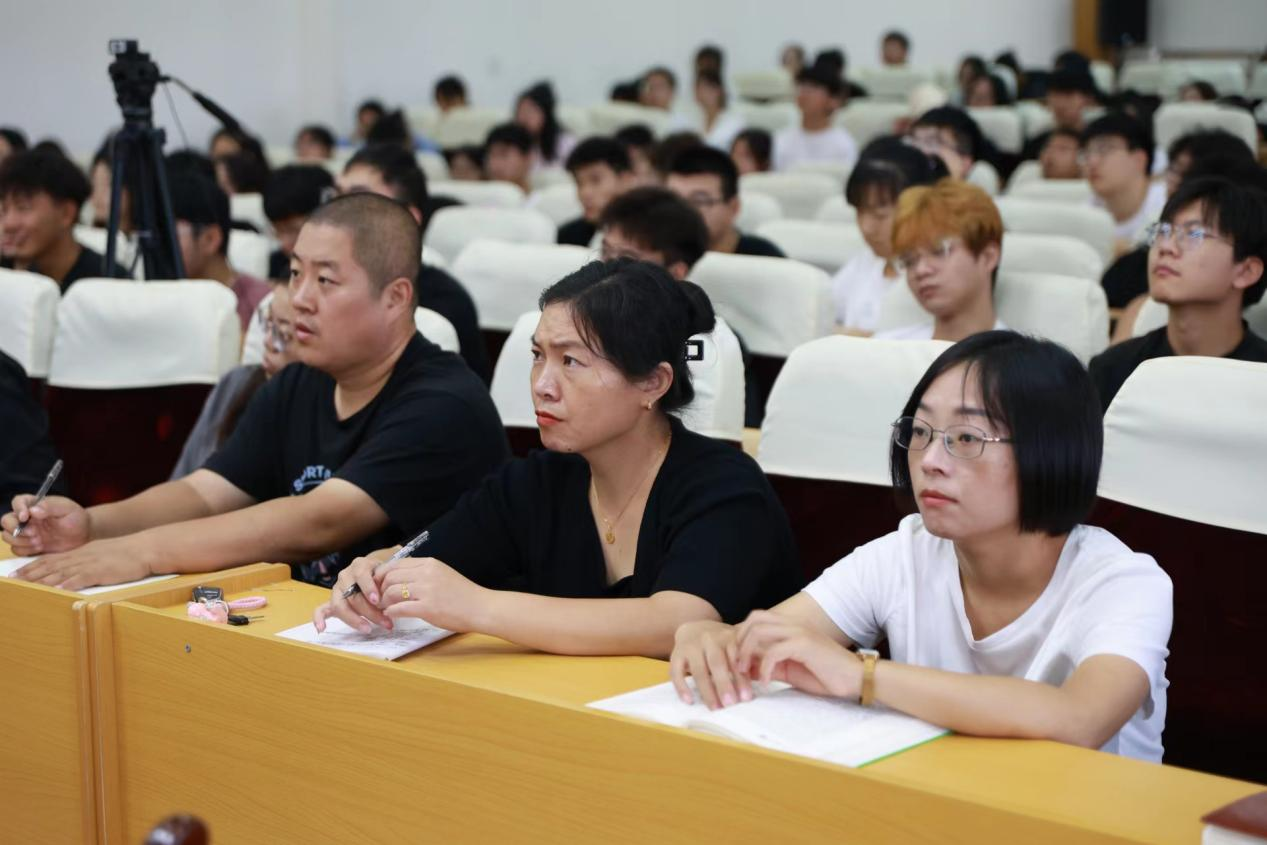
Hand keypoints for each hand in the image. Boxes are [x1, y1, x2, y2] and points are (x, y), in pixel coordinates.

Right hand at [2, 494, 89, 555]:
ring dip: (20, 541)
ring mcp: (26, 533)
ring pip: (8, 536)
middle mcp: (27, 518)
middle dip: (15, 528)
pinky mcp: (29, 546)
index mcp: (35, 505)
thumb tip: (33, 510)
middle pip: (6, 520)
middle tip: (34, 533)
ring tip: (39, 541)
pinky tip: (40, 547)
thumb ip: (50, 507)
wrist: (83, 535)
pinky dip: (25, 550)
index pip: (18, 502)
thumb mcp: (67, 509)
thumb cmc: (76, 518)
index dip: (18, 508)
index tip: (25, 516)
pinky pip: (16, 550)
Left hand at [11, 536, 151, 590]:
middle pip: (50, 566)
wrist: (145, 548)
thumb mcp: (102, 554)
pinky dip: (67, 584)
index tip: (17, 574)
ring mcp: (90, 563)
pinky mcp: (101, 571)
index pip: (50, 559)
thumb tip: (73, 571)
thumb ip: (86, 561)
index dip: (32, 567)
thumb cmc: (127, 553)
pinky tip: (57, 589)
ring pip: (61, 572)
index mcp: (80, 552)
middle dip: (30, 574)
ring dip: (42, 580)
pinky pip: (81, 578)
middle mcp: (81, 557)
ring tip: (26, 586)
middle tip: (12, 581)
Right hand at [312, 552, 394, 633]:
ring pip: (339, 605)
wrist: (375, 572)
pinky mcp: (331, 601)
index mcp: (360, 566)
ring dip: (353, 620)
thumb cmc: (383, 575)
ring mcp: (337, 589)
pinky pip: (320, 609)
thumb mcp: (387, 574)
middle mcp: (345, 576)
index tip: (377, 601)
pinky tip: (321, 628)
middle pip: (353, 596)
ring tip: (368, 629)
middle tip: (385, 623)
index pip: (361, 576)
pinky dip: (319, 619)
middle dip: (370, 612)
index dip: (368, 588)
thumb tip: (391, 604)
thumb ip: (387, 585)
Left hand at [377, 557, 486, 632]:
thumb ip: (423, 573)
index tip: (379, 585)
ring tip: (385, 608)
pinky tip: (391, 616)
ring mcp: (427, 590)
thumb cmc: (463, 594)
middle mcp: (426, 573)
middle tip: (379, 599)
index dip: (383, 575)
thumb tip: (401, 578)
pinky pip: (399, 608)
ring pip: (391, 592)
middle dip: (380, 589)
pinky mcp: (427, 608)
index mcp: (429, 563)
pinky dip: (391, 612)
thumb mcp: (442, 574)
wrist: (482, 607)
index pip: (395, 564)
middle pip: (390, 577)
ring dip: (384, 602)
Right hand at [668, 619, 750, 709]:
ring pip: (698, 669)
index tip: (747, 697)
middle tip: (731, 704)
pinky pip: (675, 671)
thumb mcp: (736, 644)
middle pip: (716, 662)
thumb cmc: (721, 643)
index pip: (735, 657)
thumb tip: (766, 677)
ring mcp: (691, 646)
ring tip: (715, 707)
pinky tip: (689, 701)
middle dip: (724, 684)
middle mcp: (709, 639)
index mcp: (727, 636)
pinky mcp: (676, 653)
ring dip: (707, 690)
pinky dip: (682, 687)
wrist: (694, 627)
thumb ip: (750, 658)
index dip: (741, 678)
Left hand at [735, 610, 861, 699]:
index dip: (741, 638)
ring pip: (759, 631)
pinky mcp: (805, 644)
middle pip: (754, 620)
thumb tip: (745, 669)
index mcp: (789, 628)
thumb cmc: (824, 675)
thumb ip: (769, 665)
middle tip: (736, 665)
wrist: (855, 679)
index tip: (735, 661)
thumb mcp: (790, 670)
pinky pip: (774, 652)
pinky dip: (765, 668)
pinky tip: (766, 683)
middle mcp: (793, 624)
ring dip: (747, 653)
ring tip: (746, 673)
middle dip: (739, 641)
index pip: (755, 620)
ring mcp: (799, 632)